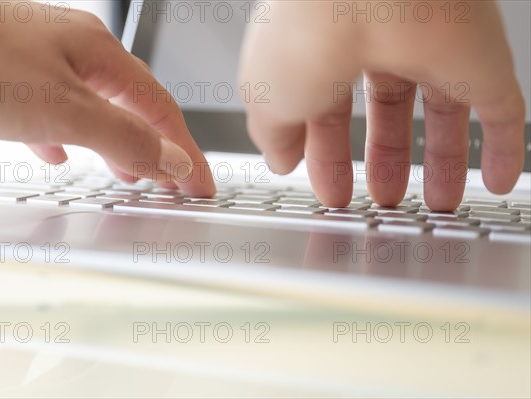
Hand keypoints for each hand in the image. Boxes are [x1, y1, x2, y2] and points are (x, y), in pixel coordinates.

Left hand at [0, 0, 214, 195]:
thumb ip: (123, 137)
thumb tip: (172, 161)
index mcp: (101, 56)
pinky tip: (58, 151)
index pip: (163, 111)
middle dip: (159, 150)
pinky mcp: (11, 76)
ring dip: (120, 145)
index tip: (202, 184)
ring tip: (130, 174)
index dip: (187, 152)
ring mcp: (44, 62)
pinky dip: (69, 136)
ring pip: (98, 111)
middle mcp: (78, 54)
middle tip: (175, 184)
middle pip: (135, 109)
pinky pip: (56, 111)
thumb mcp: (63, 109)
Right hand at [239, 0, 524, 209]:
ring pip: (444, 112)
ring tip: (438, 204)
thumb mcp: (266, 102)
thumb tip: (279, 158)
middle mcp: (379, 48)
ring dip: (443, 162)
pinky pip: (502, 110)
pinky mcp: (482, 63)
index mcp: (326, 53)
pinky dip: (503, 149)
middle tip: (384, 199)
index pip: (331, 110)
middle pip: (389, 112)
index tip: (332, 190)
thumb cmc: (306, 37)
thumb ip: (273, 136)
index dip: (330, 156)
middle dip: (385, 160)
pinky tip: (495, 180)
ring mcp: (435, 52)